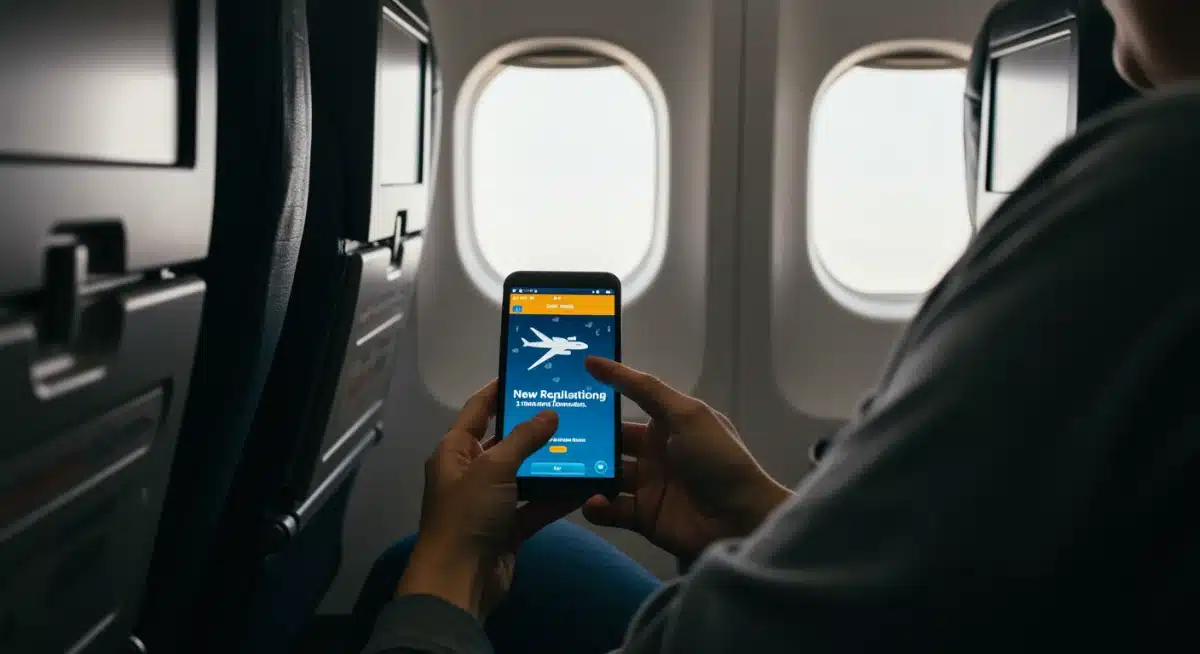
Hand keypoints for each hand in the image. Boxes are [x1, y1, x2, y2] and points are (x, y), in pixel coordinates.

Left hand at [398, 381, 577, 617]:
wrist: (459, 580)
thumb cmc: (468, 514)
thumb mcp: (494, 468)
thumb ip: (524, 438)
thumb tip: (550, 414)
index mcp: (455, 451)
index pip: (477, 410)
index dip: (498, 391)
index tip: (526, 374)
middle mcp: (471, 472)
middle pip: (506, 442)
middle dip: (536, 428)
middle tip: (570, 408)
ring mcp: (491, 502)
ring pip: (525, 474)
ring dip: (551, 463)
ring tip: (585, 441)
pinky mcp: (509, 527)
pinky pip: (536, 505)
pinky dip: (557, 496)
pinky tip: (586, 483)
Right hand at [582, 358, 793, 559]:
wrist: (740, 520)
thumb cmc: (715, 459)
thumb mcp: (684, 413)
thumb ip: (642, 387)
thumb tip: (594, 362)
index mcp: (667, 423)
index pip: (627, 404)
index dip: (601, 399)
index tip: (565, 391)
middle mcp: (654, 452)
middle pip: (610, 442)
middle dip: (585, 440)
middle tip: (553, 437)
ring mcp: (647, 485)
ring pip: (604, 476)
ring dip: (583, 474)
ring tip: (561, 471)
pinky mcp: (642, 516)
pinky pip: (609, 509)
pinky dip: (596, 507)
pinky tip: (592, 503)